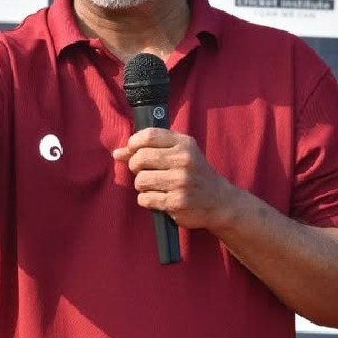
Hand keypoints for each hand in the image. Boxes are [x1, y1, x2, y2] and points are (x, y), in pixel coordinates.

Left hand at [112, 128, 240, 229]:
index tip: (132, 150)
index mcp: (184, 144)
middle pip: (140, 158)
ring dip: (142, 185)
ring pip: (140, 180)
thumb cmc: (194, 174)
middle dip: (135, 166)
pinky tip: (159, 198)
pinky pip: (145, 199)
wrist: (219, 201)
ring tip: (155, 186)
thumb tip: (117, 153)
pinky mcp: (176, 202)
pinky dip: (147, 200)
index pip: (149, 136)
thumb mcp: (180, 153)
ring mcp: (180, 182)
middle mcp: (184, 160)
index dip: (133, 143)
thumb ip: (149, 148)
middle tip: (144, 171)